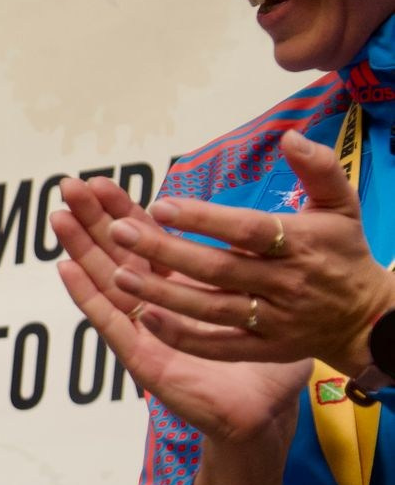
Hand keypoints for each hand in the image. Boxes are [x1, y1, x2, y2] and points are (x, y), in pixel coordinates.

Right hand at [52, 180, 310, 444]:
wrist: (263, 418)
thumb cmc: (267, 367)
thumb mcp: (272, 307)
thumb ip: (270, 271)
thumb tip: (283, 232)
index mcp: (184, 289)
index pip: (147, 241)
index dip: (124, 210)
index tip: (102, 182)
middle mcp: (157, 306)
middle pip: (118, 253)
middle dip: (92, 219)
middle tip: (69, 185)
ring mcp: (145, 332)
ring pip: (107, 281)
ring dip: (80, 250)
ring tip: (59, 217)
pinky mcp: (142, 358)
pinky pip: (112, 323)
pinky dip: (87, 297)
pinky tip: (66, 270)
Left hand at [103, 133, 394, 374]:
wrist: (367, 316)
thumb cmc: (343, 252)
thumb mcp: (342, 206)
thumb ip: (319, 169)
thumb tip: (290, 136)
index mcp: (300, 244)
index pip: (246, 230)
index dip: (204, 219)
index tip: (160, 205)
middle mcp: (285, 283)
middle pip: (218, 269)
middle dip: (165, 252)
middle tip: (117, 232)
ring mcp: (272, 320)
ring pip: (210, 308)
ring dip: (162, 294)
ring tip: (118, 275)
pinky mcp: (262, 348)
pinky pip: (217, 346)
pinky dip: (181, 335)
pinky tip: (145, 318)